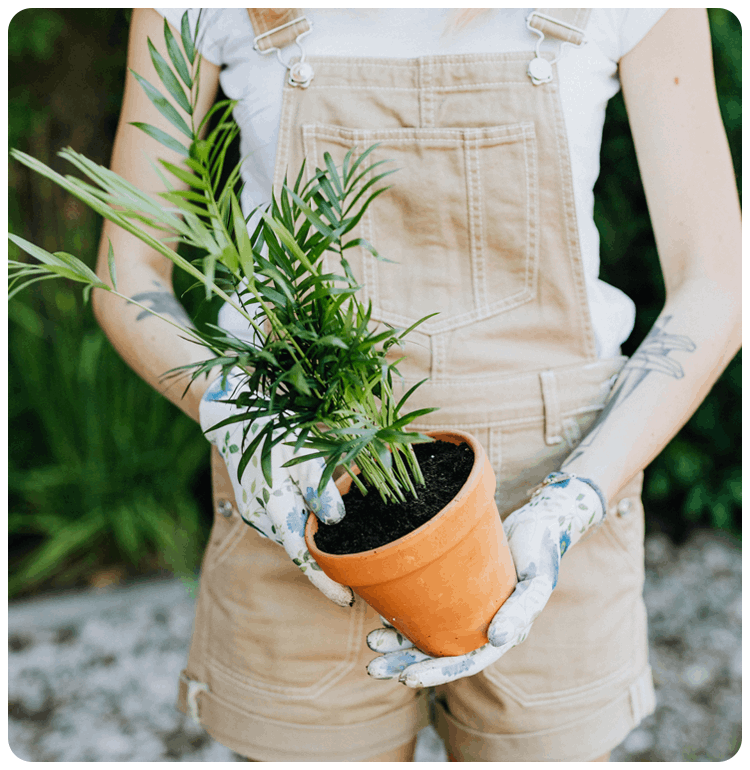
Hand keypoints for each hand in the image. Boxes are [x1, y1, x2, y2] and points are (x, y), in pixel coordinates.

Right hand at [199, 370, 353, 606]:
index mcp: (272, 506)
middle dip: (328, 547)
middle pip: (302, 543)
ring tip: (335, 499)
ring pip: (295, 530)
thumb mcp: (302, 450)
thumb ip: (318, 486)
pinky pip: (286, 519)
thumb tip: (335, 519)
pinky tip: (312, 494)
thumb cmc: (274, 428)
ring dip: (315, 525)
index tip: (347, 600)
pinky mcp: (257, 506)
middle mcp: (261, 517)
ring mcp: (256, 513)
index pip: (301, 555)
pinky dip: (303, 514)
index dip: (324, 580)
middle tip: (356, 541)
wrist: (235, 416)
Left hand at [366, 472, 606, 686]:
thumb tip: (498, 639)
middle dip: (405, 662)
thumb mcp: (536, 579)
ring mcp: (467, 609)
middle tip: (374, 667)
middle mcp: (481, 627)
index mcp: (502, 634)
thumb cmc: (539, 548)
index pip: (465, 664)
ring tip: (373, 641)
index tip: (406, 677)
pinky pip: (427, 608)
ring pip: (428, 633)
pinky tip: (384, 611)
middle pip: (439, 654)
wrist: (535, 521)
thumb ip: (521, 610)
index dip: (435, 673)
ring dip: (399, 642)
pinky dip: (406, 613)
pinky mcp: (456, 590)